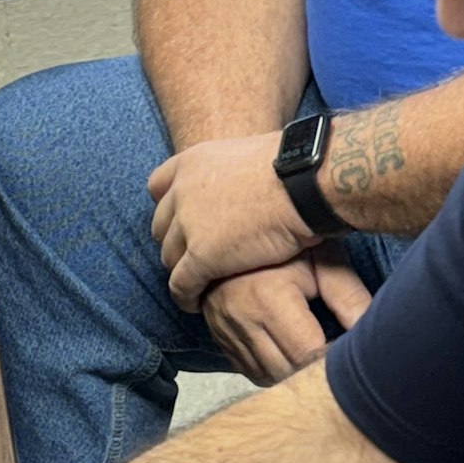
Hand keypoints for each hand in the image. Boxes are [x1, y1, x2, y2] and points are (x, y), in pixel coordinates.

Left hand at [148, 130, 319, 311]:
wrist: (305, 184)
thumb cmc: (295, 168)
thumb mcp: (250, 157)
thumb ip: (233, 172)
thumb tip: (247, 184)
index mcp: (192, 162)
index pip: (158, 186)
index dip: (169, 207)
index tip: (181, 219)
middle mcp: (182, 192)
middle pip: (161, 226)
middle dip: (174, 242)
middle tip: (193, 257)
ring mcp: (188, 225)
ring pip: (169, 258)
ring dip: (181, 272)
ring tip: (198, 285)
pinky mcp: (200, 257)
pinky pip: (181, 284)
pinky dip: (185, 297)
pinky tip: (197, 305)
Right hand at [203, 249, 371, 386]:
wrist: (237, 229)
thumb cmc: (291, 243)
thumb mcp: (323, 260)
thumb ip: (348, 297)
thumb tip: (372, 337)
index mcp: (268, 297)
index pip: (307, 352)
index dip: (332, 359)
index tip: (348, 351)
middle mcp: (241, 318)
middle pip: (286, 371)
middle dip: (314, 368)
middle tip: (335, 352)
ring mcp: (225, 330)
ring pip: (267, 377)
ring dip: (293, 373)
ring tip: (314, 352)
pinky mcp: (219, 337)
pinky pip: (250, 372)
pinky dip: (273, 370)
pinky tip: (290, 353)